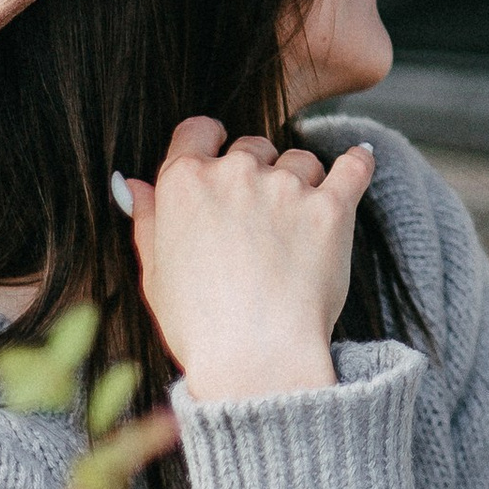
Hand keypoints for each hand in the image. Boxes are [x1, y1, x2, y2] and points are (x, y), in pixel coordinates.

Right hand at [126, 118, 374, 400]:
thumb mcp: (155, 274)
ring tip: (295, 230)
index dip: (209, 142)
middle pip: (252, 146)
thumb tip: (130, 182)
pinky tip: (358, 160)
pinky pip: (353, 167)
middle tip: (257, 219)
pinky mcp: (331, 207)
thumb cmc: (199, 327)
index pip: (197, 130)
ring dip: (301, 182)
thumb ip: (147, 219)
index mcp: (184, 183)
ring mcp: (285, 187)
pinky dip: (357, 163)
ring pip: (300, 160)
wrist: (257, 359)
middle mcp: (234, 173)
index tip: (219, 156)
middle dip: (256, 172)